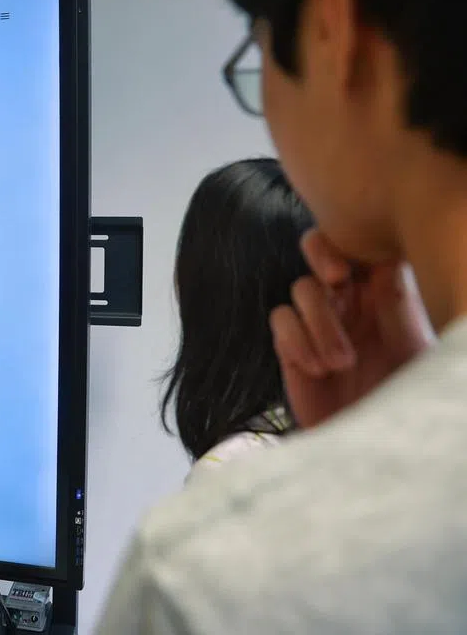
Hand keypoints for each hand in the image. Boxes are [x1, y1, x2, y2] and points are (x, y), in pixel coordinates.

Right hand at [270, 229, 432, 426]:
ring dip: (321, 322)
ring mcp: (317, 323)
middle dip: (323, 254)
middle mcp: (348, 302)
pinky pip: (281, 320)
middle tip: (339, 278)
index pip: (363, 246)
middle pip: (320, 247)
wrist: (372, 453)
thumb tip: (387, 261)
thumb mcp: (412, 352)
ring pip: (302, 288)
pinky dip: (297, 340)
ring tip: (342, 363)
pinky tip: (317, 369)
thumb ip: (398, 305)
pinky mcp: (291, 347)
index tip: (362, 263)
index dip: (355, 241)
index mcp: (384, 294)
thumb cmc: (406, 403)